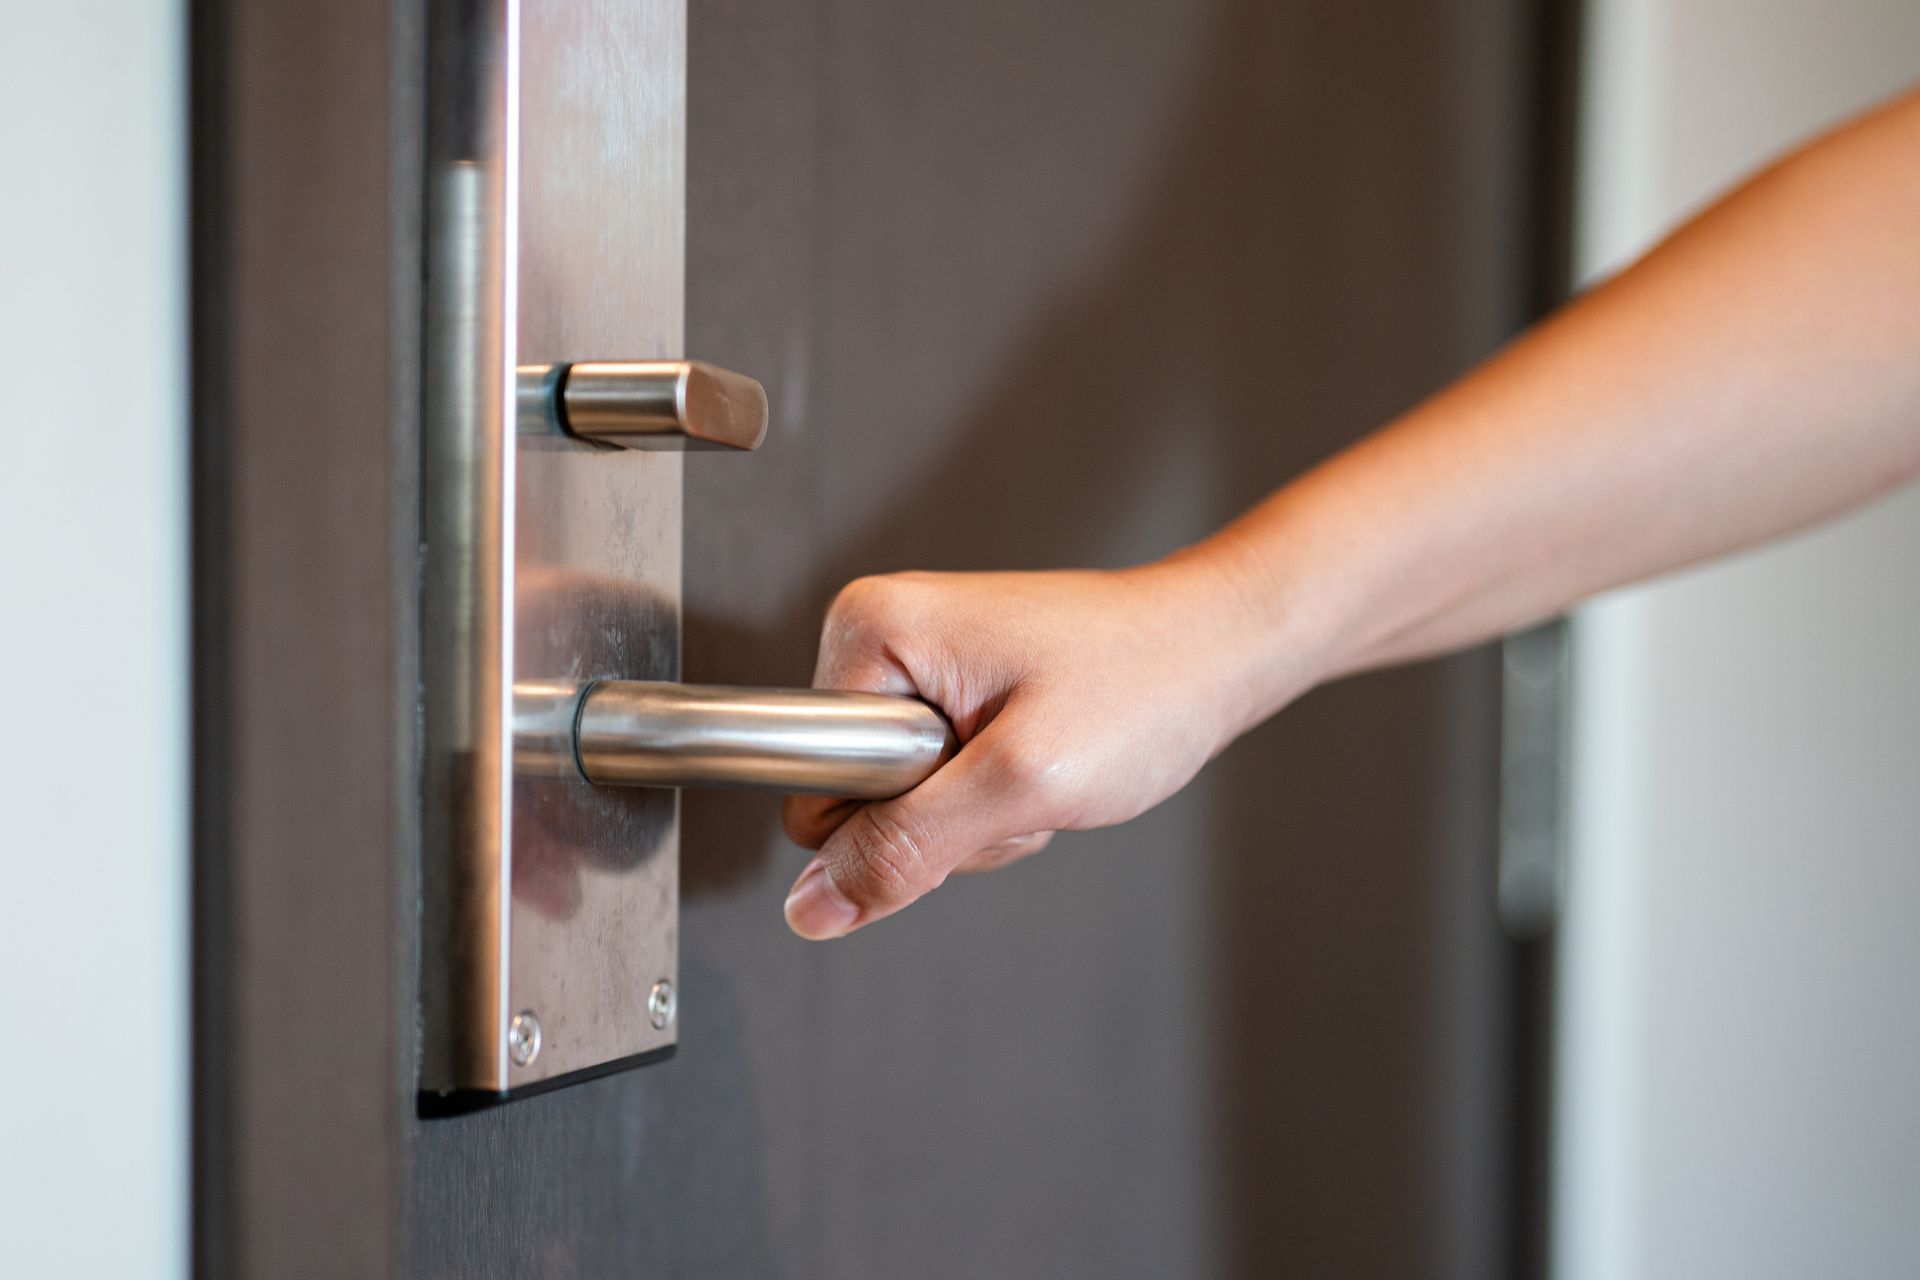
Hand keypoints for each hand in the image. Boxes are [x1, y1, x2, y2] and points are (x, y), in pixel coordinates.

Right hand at [780, 558, 1299, 938]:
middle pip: (853, 799)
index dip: (890, 818)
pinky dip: (994, 800)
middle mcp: (881, 638)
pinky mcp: (950, 694)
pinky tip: (1042, 765)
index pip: (808, 785)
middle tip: (1017, 780)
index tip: (968, 784)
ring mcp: (917, 668)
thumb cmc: (1146, 683)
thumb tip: (814, 907)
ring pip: (901, 805)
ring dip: (977, 816)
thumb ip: (908, 848)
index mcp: (873, 631)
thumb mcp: (1022, 783)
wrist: (1220, 649)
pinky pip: (938, 788)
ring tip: (1041, 766)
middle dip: (940, 822)